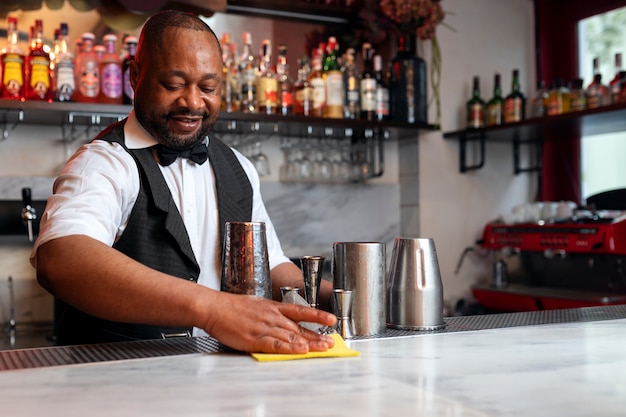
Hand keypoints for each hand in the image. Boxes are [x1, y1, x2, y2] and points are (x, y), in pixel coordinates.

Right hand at [202, 293, 336, 353]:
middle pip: (299, 328)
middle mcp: (272, 317)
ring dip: (308, 343)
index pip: (300, 311)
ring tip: (322, 348)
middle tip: (331, 342)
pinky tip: (299, 350)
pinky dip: (289, 347)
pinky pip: (275, 344)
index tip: (331, 319)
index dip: (317, 315)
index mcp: (274, 307)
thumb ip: (273, 314)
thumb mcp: (258, 305)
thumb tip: (286, 321)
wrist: (215, 308)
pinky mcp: (255, 338)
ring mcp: (264, 327)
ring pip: (291, 336)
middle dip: (317, 336)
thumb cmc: (233, 308)